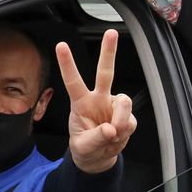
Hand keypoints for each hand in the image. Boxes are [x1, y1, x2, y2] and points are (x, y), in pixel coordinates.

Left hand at [56, 29, 136, 173]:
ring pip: (124, 102)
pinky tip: (117, 138)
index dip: (67, 64)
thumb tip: (111, 129)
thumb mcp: (83, 147)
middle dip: (109, 52)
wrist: (98, 159)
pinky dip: (125, 133)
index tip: (61, 46)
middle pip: (105, 72)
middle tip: (111, 33)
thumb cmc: (85, 148)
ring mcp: (113, 106)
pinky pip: (131, 121)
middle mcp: (98, 98)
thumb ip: (96, 138)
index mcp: (80, 102)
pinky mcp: (127, 116)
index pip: (73, 81)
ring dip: (121, 119)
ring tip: (114, 134)